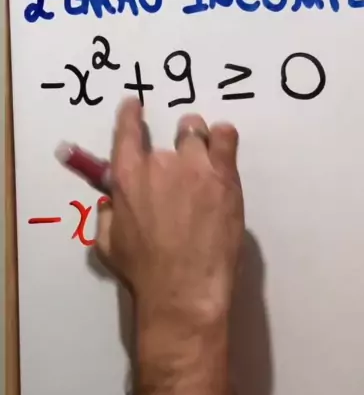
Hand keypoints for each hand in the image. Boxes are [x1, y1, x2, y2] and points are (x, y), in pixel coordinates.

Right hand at [96, 99, 243, 338]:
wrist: (183, 288)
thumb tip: (113, 202)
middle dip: (178, 146)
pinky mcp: (224, 178)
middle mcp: (160, 164)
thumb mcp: (107, 245)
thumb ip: (107, 216)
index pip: (127, 130)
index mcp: (127, 177)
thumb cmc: (144, 272)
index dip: (131, 114)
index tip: (136, 105)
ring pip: (198, 132)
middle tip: (185, 164)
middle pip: (172, 136)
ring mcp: (195, 168)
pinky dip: (224, 139)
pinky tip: (224, 148)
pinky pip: (226, 138)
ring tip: (206, 156)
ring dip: (200, 140)